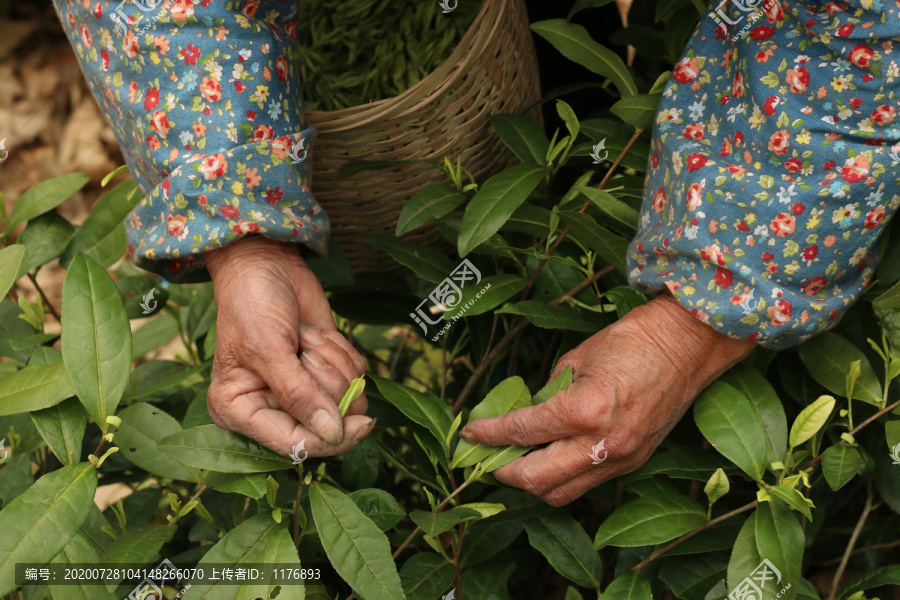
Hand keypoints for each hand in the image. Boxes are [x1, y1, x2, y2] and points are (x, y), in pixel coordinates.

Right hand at [204, 235, 372, 456]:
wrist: (267, 264)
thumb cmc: (252, 305)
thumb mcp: (268, 350)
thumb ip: (298, 396)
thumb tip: (333, 434)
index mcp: (240, 413)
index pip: (294, 445)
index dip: (329, 438)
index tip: (360, 425)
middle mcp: (272, 408)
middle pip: (328, 425)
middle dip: (326, 383)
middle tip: (305, 351)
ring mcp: (303, 391)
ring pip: (347, 398)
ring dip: (333, 361)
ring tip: (305, 337)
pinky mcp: (327, 370)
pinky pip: (356, 376)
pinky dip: (342, 350)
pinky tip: (316, 333)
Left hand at [458, 293, 754, 505]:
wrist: (688, 345)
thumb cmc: (632, 340)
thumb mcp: (576, 358)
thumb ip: (547, 392)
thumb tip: (523, 414)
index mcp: (584, 409)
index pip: (523, 432)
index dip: (489, 434)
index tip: (470, 433)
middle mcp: (603, 444)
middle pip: (537, 480)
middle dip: (503, 471)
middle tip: (487, 456)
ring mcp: (621, 459)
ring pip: (561, 493)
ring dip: (532, 482)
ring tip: (516, 462)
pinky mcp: (634, 464)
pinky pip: (587, 484)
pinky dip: (562, 477)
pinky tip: (551, 458)